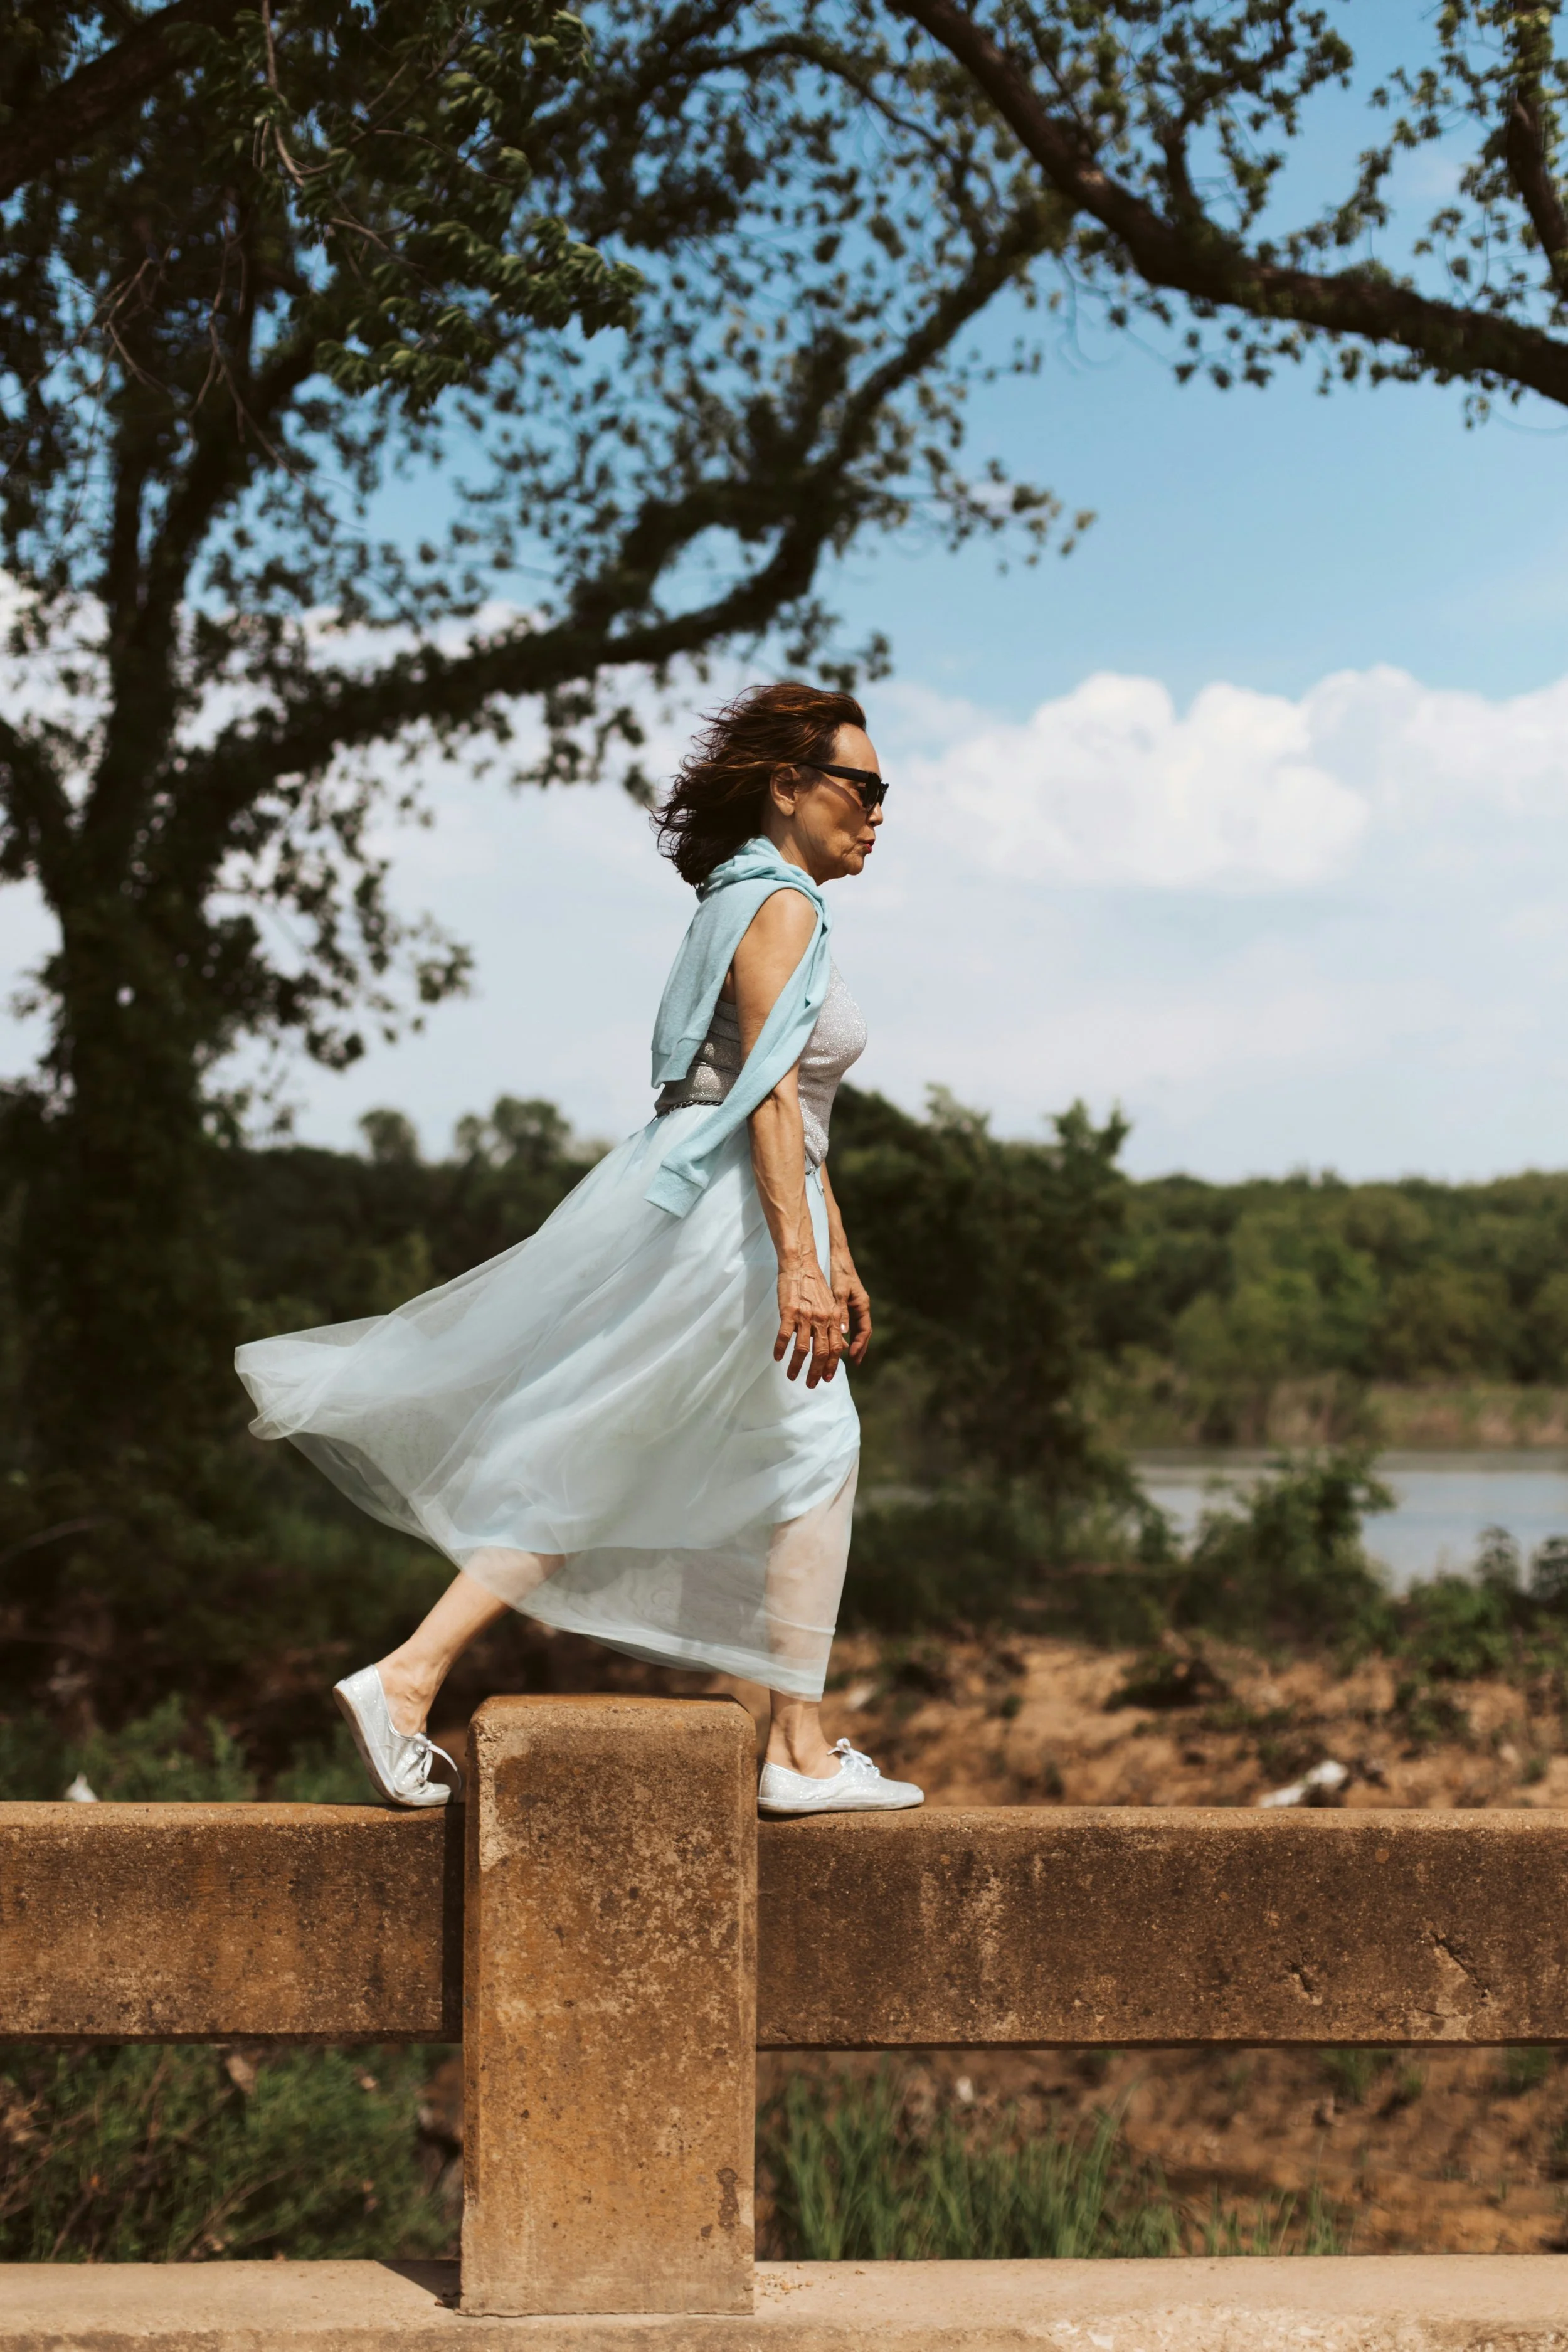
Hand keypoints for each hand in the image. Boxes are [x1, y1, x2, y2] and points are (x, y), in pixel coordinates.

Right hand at [775, 1252, 845, 1385]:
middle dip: (816, 1372)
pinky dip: (781, 1349)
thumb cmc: (814, 1285)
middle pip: (821, 1352)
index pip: (836, 1348)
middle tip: (811, 1385)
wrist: (800, 1265)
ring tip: (791, 1376)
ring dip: (797, 1366)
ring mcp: (805, 1316)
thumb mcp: (831, 1304)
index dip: (832, 1365)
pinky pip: (784, 1336)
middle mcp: (822, 1319)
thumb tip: (842, 1345)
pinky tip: (777, 1358)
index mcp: (833, 1318)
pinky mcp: (788, 1312)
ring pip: (803, 1348)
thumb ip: (836, 1324)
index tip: (827, 1378)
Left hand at [832, 1253, 871, 1365]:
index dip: (860, 1345)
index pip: (864, 1330)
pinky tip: (840, 1341)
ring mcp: (857, 1306)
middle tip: (855, 1363)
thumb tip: (845, 1332)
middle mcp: (862, 1308)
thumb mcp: (839, 1292)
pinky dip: (847, 1334)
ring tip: (848, 1357)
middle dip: (859, 1348)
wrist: (840, 1259)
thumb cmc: (840, 1274)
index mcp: (862, 1305)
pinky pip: (851, 1323)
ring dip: (853, 1343)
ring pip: (857, 1329)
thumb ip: (841, 1311)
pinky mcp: (850, 1305)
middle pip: (863, 1333)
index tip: (853, 1356)